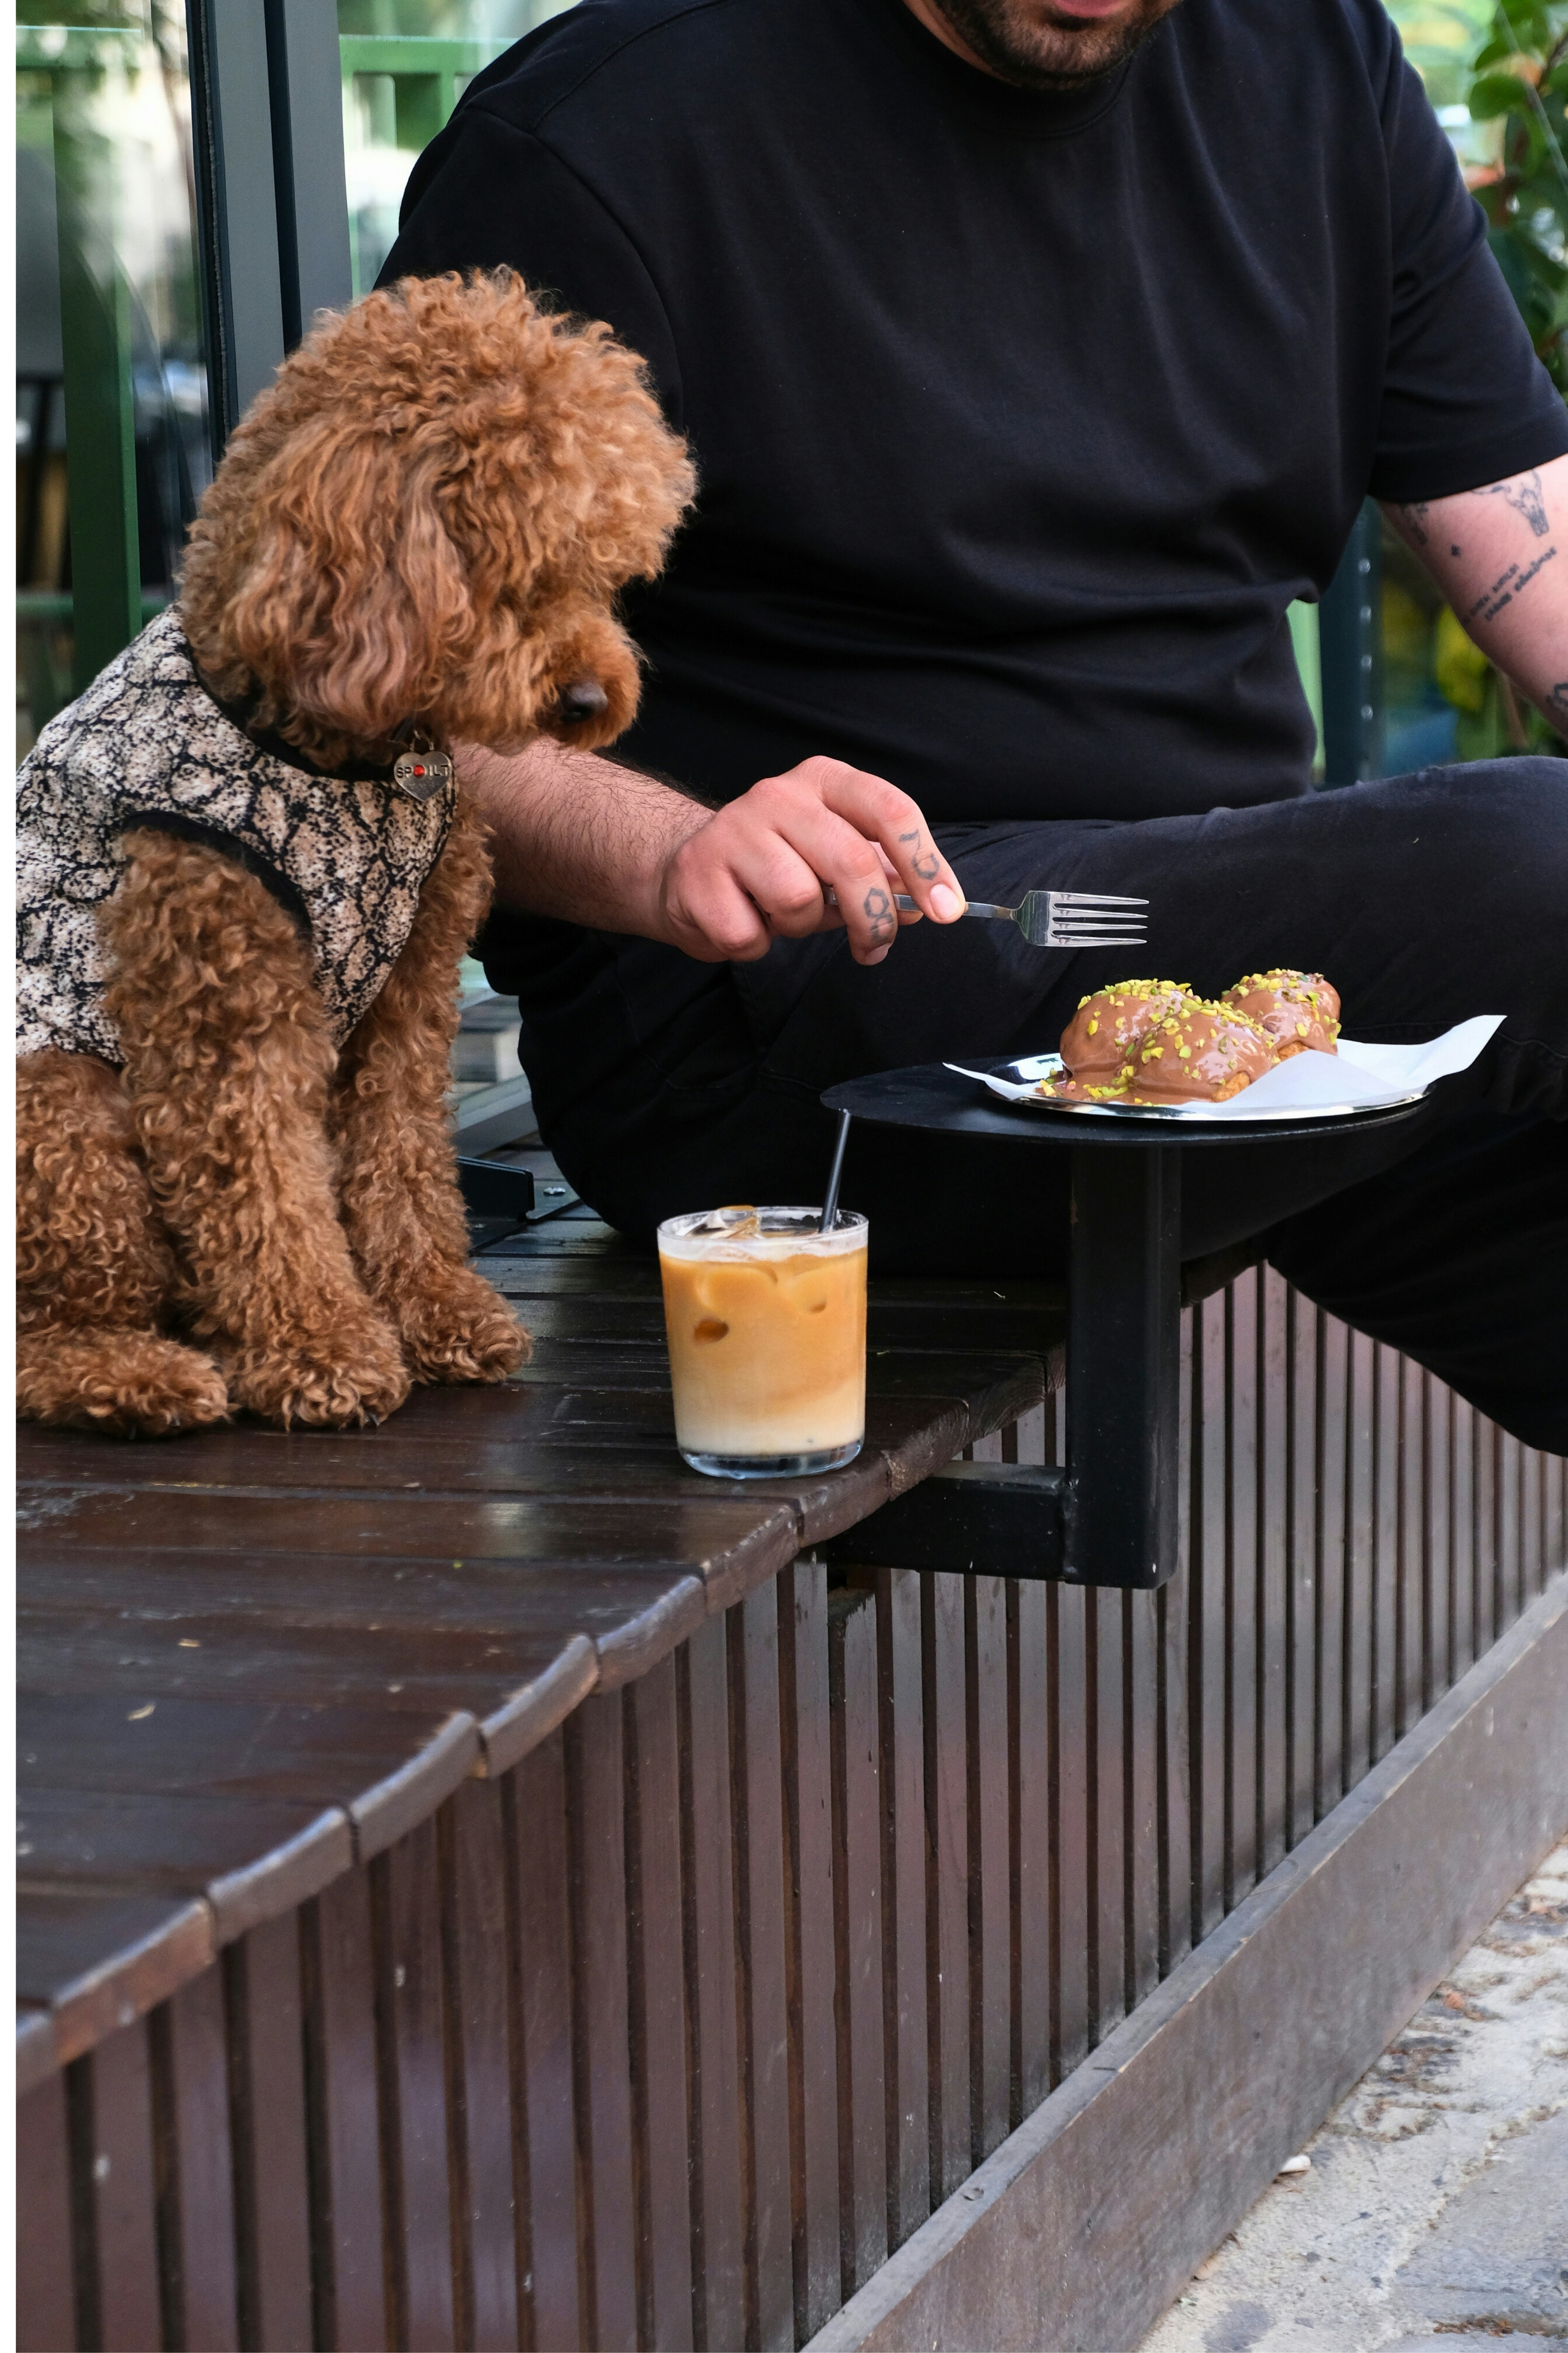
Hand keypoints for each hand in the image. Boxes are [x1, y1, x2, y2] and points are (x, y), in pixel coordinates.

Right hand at [655, 755, 966, 963]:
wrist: (685, 867)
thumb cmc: (775, 863)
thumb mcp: (835, 854)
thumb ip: (883, 872)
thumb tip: (931, 902)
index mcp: (824, 780)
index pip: (890, 810)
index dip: (925, 863)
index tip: (947, 910)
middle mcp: (779, 795)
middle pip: (852, 861)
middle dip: (873, 917)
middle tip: (875, 947)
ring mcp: (733, 830)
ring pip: (799, 900)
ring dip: (803, 927)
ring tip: (784, 917)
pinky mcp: (698, 873)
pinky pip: (750, 934)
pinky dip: (757, 945)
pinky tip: (746, 923)